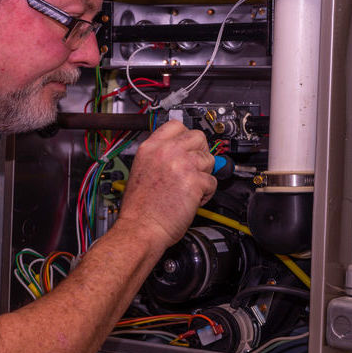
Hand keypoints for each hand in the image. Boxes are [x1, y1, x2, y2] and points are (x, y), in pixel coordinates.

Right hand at [117, 120, 216, 248]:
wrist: (140, 227)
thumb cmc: (139, 207)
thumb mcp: (141, 169)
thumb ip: (160, 155)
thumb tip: (180, 150)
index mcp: (150, 147)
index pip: (176, 125)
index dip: (186, 135)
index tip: (190, 144)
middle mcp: (166, 152)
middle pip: (198, 137)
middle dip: (200, 152)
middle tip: (194, 166)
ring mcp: (181, 165)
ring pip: (209, 159)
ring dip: (204, 174)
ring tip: (191, 187)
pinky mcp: (194, 181)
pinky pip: (212, 181)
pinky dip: (206, 192)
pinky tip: (192, 199)